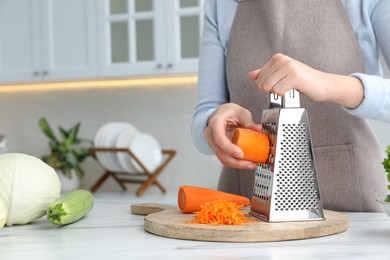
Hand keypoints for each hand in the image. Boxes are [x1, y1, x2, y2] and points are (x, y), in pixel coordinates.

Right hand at [204, 103, 260, 169]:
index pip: (219, 138)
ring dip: (236, 164)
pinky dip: (235, 162)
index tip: (240, 154)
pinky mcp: (218, 149)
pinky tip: (245, 162)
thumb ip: (248, 121)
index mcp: (215, 123)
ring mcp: (213, 143)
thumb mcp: (240, 112)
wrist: (219, 114)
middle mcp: (211, 134)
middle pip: (220, 152)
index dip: (229, 148)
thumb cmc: (227, 112)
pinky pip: (225, 158)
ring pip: (222, 158)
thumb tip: (258, 129)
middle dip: (235, 162)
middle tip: (249, 164)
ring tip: (250, 164)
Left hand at [248, 53, 363, 108]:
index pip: (258, 76)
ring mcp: (289, 67)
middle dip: (270, 90)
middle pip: (262, 82)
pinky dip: (283, 94)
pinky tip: (293, 89)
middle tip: (283, 87)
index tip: (278, 83)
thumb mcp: (281, 75)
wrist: (323, 84)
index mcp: (278, 58)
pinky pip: (278, 91)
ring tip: (288, 88)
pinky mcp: (295, 77)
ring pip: (268, 86)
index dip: (265, 85)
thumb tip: (250, 75)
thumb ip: (265, 74)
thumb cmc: (303, 80)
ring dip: (277, 92)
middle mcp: (283, 60)